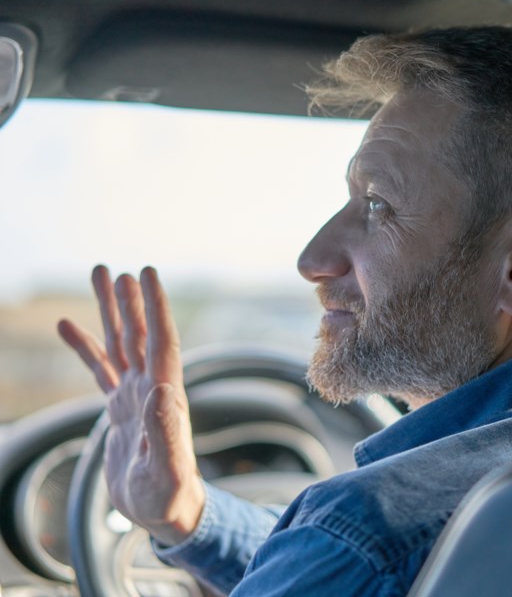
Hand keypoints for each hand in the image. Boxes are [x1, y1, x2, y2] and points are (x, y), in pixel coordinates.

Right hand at [58, 266, 204, 545]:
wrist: (167, 513)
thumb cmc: (171, 496)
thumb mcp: (167, 469)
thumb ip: (165, 432)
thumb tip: (161, 389)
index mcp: (166, 396)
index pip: (162, 342)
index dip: (155, 307)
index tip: (147, 273)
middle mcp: (153, 388)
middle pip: (139, 335)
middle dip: (129, 302)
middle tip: (115, 269)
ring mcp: (135, 396)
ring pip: (120, 344)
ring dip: (111, 312)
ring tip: (101, 277)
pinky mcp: (120, 409)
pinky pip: (100, 368)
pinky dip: (85, 346)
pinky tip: (69, 325)